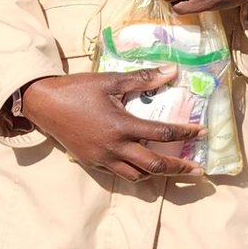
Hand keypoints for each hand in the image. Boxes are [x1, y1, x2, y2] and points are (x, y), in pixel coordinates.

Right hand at [17, 68, 200, 180]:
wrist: (44, 104)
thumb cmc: (78, 89)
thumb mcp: (110, 81)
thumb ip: (143, 79)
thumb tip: (172, 72)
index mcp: (122, 125)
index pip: (162, 133)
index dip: (186, 134)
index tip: (202, 133)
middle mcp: (114, 147)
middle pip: (154, 165)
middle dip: (179, 169)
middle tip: (198, 171)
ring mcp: (103, 159)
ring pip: (137, 176)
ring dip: (157, 174)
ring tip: (172, 171)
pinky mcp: (92, 164)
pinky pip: (119, 175)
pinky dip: (135, 174)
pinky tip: (143, 168)